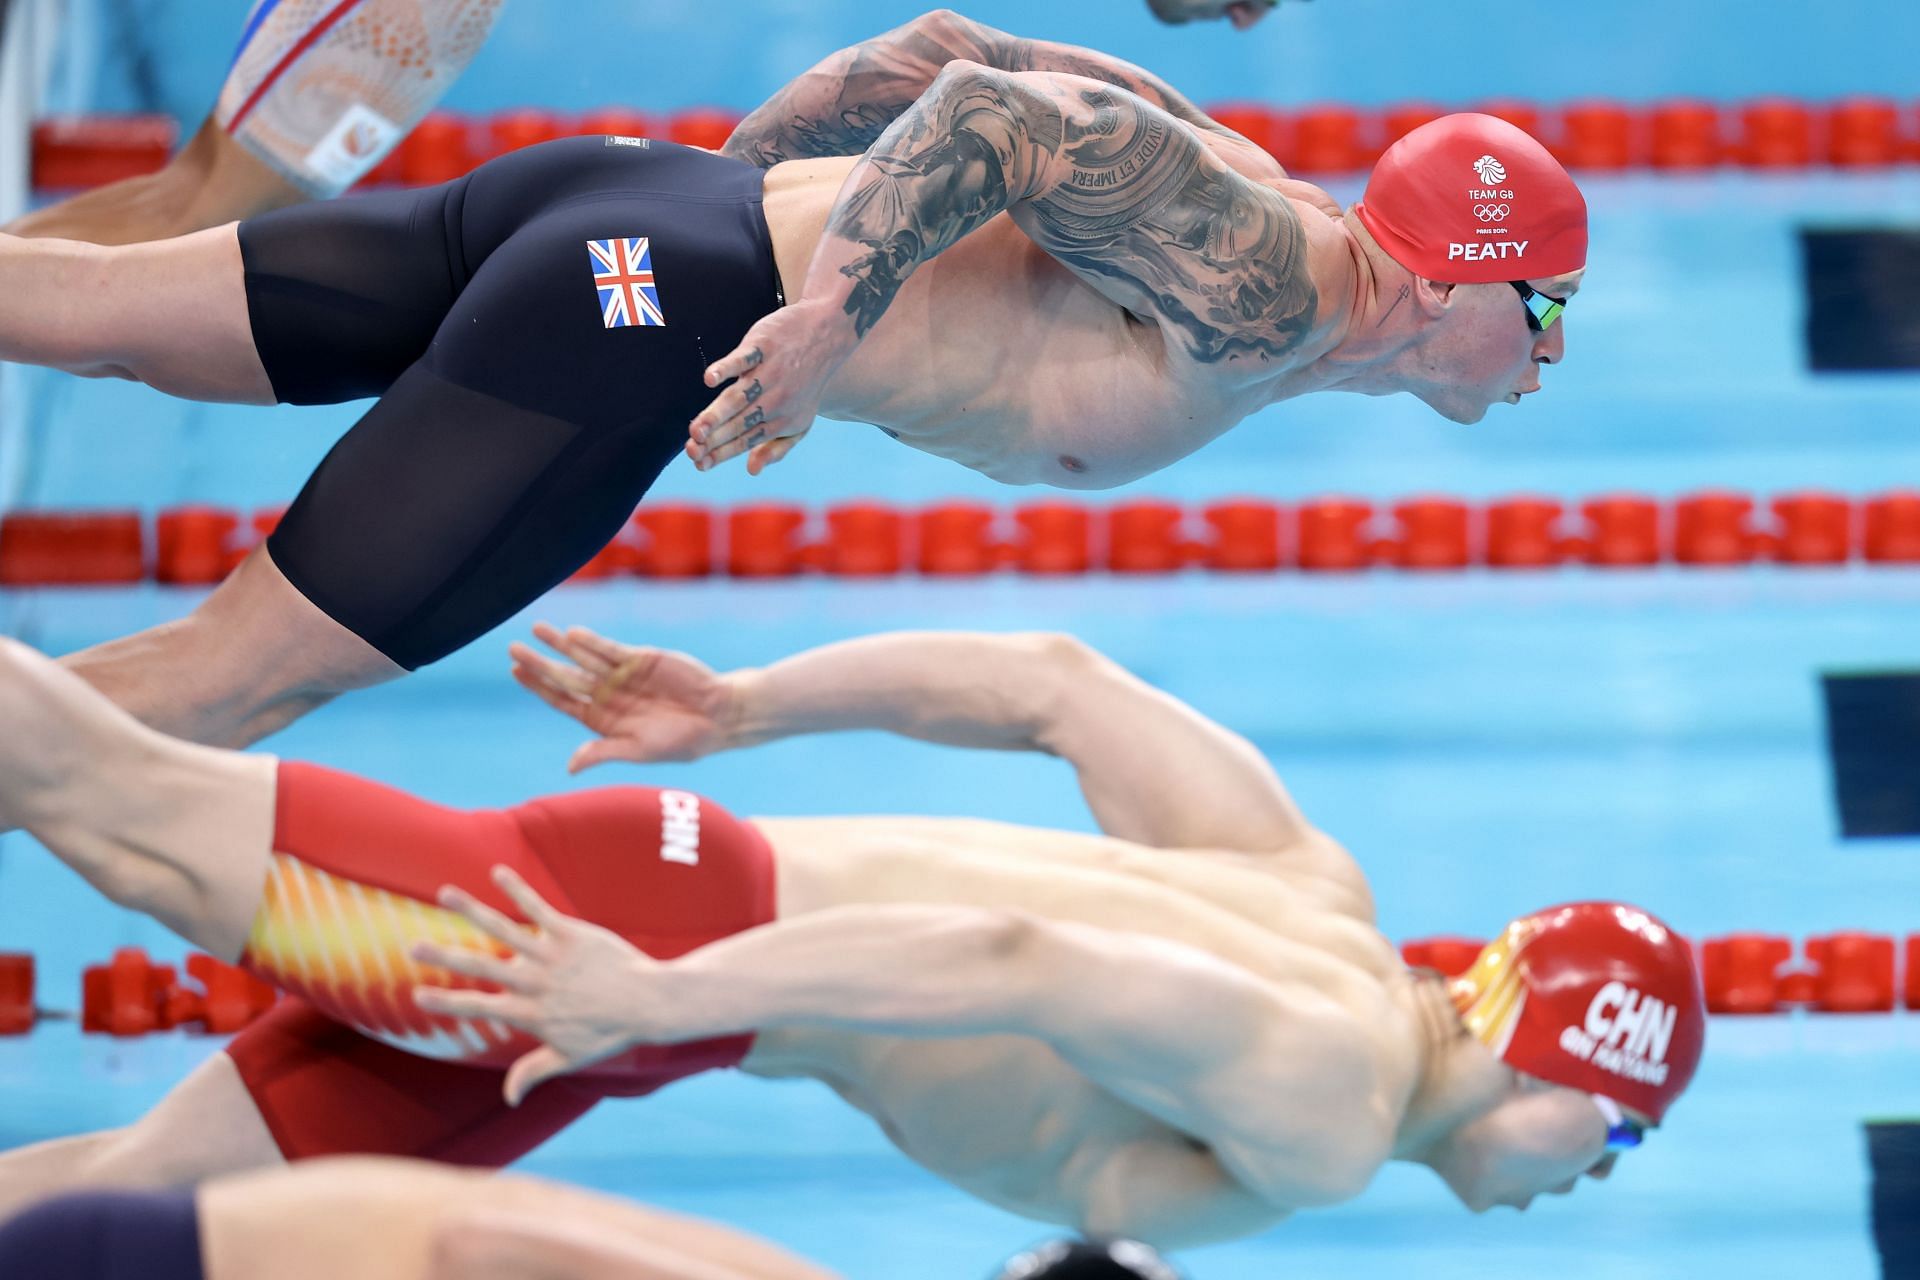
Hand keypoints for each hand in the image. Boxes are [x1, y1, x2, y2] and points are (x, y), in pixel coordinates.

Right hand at [411, 866, 679, 1105]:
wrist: (649, 1002)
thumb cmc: (609, 1032)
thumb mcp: (569, 1058)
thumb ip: (534, 1072)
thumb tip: (509, 1098)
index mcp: (529, 1013)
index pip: (479, 1007)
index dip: (446, 1002)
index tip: (416, 994)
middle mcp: (535, 983)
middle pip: (482, 967)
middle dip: (445, 956)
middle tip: (412, 946)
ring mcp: (552, 956)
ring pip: (504, 929)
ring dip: (472, 910)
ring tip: (444, 893)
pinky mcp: (571, 933)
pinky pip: (539, 909)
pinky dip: (517, 890)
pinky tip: (497, 872)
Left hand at [509, 622, 738, 772]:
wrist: (718, 717)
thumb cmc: (681, 742)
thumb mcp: (639, 750)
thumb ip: (604, 752)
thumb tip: (570, 767)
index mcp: (602, 720)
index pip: (562, 700)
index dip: (538, 687)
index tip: (516, 673)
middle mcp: (607, 695)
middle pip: (566, 677)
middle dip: (540, 663)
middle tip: (513, 649)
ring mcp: (622, 675)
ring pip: (584, 658)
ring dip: (561, 645)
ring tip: (537, 629)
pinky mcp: (640, 659)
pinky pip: (611, 649)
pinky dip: (593, 642)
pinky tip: (573, 635)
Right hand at [686, 299, 848, 474]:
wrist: (829, 337)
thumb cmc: (806, 385)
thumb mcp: (800, 422)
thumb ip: (776, 448)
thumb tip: (752, 470)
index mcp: (781, 421)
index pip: (746, 440)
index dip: (721, 453)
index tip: (698, 463)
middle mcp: (775, 400)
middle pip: (740, 422)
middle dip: (714, 438)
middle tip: (690, 450)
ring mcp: (769, 372)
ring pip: (740, 396)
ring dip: (717, 414)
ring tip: (697, 430)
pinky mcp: (764, 345)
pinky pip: (745, 359)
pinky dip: (727, 368)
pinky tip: (710, 379)